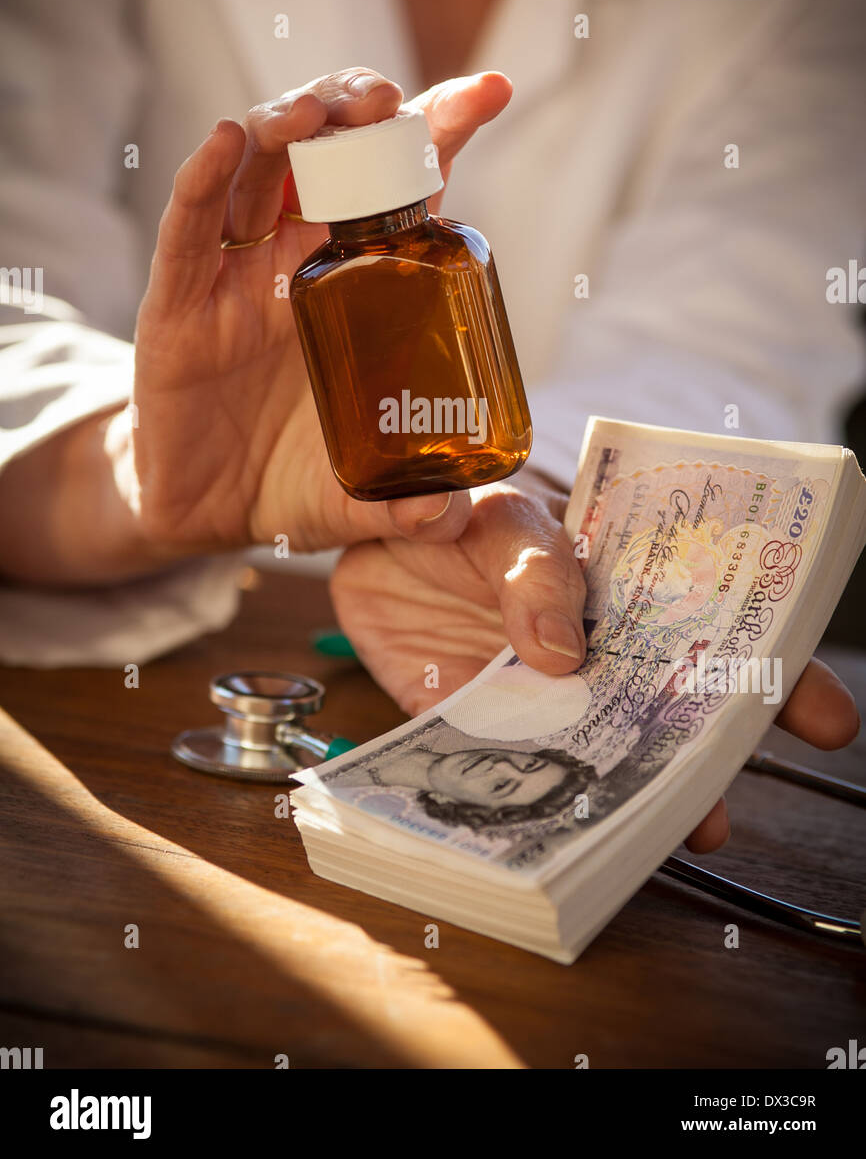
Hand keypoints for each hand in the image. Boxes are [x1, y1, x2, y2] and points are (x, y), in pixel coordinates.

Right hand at [131, 67, 512, 558]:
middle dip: (359, 115)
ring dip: (285, 128)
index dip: (441, 134)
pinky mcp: (178, 303)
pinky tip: (228, 140)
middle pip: (330, 158)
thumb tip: (449, 511)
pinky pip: (187, 230)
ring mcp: (236, 275)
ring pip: (258, 174)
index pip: (404, 191)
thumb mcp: (355, 492)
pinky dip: (203, 179)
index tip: (491, 90)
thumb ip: (398, 503)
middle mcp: (299, 262)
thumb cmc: (293, 480)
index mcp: (358, 287)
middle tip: (386, 97)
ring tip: (314, 112)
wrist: (206, 514)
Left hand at [331, 472, 859, 853]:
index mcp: (614, 580)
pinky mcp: (463, 714)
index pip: (711, 625)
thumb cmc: (448, 505)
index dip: (771, 668)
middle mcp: (585, 642)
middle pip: (664, 708)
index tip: (819, 714)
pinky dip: (521, 802)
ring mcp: (529, 685)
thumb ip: (528, 567)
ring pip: (590, 749)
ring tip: (647, 842)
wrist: (361, 527)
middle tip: (720, 812)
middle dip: (700, 762)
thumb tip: (561, 646)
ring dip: (620, 795)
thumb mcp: (496, 513)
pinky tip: (546, 837)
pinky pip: (500, 765)